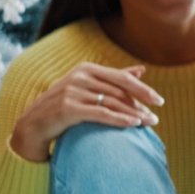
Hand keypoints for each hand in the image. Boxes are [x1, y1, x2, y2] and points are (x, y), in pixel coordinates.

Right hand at [10, 63, 161, 161]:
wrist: (34, 122)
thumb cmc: (66, 103)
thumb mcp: (88, 86)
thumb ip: (114, 78)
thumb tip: (142, 70)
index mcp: (87, 68)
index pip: (123, 78)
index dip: (144, 89)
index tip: (160, 101)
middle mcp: (80, 76)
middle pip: (120, 91)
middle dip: (141, 106)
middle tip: (156, 119)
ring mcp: (73, 91)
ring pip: (113, 103)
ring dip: (134, 115)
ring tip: (149, 124)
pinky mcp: (68, 108)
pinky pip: (101, 113)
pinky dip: (120, 119)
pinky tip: (133, 125)